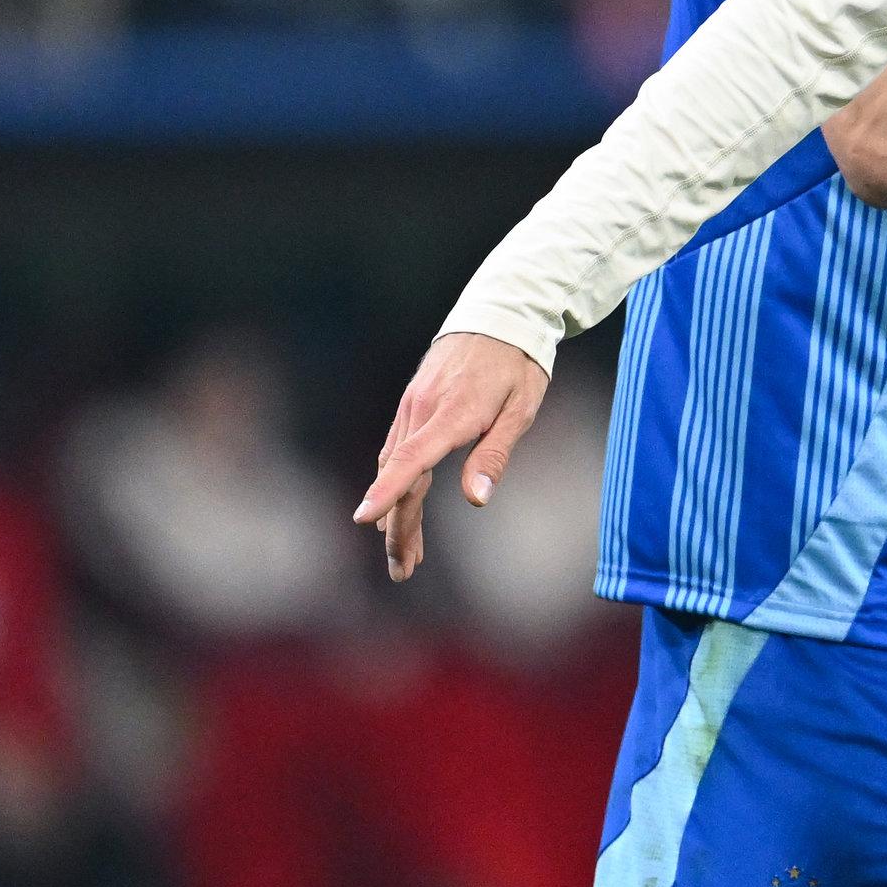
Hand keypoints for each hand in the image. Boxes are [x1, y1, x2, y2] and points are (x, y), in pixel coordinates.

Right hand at [352, 331, 549, 582]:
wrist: (499, 315)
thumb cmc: (518, 365)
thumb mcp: (522, 408)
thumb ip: (496, 454)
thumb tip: (476, 500)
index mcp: (452, 414)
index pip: (412, 461)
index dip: (388, 493)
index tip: (364, 520)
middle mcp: (422, 411)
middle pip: (400, 477)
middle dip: (397, 528)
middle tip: (402, 571)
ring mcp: (412, 407)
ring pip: (395, 469)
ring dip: (397, 514)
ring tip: (406, 556)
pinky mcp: (411, 406)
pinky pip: (397, 452)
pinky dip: (396, 485)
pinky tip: (402, 509)